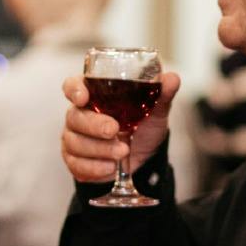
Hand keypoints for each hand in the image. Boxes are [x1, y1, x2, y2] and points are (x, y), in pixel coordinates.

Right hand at [61, 71, 180, 181]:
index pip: (72, 86)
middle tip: (115, 130)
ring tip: (122, 152)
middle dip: (94, 125)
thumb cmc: (143, 128)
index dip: (73, 90)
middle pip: (74, 116)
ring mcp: (73, 138)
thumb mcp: (155, 112)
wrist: (144, 160)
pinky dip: (95, 167)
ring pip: (75, 142)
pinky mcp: (74, 161)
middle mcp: (79, 115)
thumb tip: (172, 78)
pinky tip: (110, 167)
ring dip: (100, 149)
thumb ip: (161, 95)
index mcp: (93, 96)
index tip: (83, 97)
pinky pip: (76, 164)